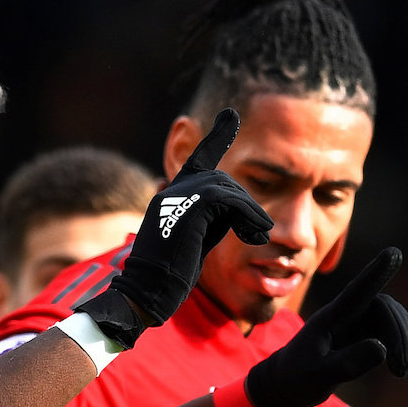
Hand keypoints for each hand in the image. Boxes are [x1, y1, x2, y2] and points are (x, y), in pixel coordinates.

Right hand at [76, 108, 272, 346]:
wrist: (147, 291)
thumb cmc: (169, 277)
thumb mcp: (192, 241)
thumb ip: (208, 219)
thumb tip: (236, 209)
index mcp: (169, 197)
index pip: (197, 160)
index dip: (215, 137)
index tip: (229, 115)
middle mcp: (171, 191)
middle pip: (220, 178)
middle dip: (244, 202)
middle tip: (258, 230)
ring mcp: (176, 197)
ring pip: (226, 187)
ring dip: (248, 211)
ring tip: (259, 235)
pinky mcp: (187, 207)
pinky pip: (228, 199)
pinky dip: (246, 215)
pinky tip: (254, 235)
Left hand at [245, 247, 407, 406]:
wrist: (285, 385)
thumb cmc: (297, 378)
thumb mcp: (320, 375)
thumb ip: (348, 363)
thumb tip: (382, 347)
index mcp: (329, 318)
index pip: (356, 291)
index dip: (375, 273)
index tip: (394, 253)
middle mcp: (343, 315)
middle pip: (383, 306)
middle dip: (399, 331)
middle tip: (404, 366)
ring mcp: (354, 323)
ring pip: (391, 318)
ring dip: (404, 341)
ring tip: (404, 370)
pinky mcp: (362, 335)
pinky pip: (391, 332)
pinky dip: (401, 346)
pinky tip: (401, 368)